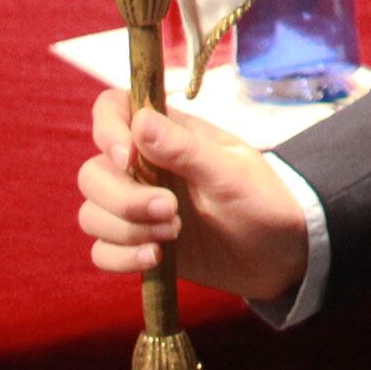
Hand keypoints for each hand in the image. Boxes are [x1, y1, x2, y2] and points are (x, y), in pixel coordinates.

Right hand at [77, 88, 308, 301]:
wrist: (279, 254)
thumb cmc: (261, 199)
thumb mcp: (231, 172)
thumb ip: (185, 149)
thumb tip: (139, 121)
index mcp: (169, 133)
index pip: (114, 109)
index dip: (107, 129)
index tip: (126, 157)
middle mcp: (144, 166)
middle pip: (92, 172)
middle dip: (122, 197)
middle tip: (171, 211)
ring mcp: (138, 207)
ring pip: (91, 213)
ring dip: (124, 229)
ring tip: (172, 235)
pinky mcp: (138, 243)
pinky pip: (101, 250)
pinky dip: (120, 257)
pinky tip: (155, 260)